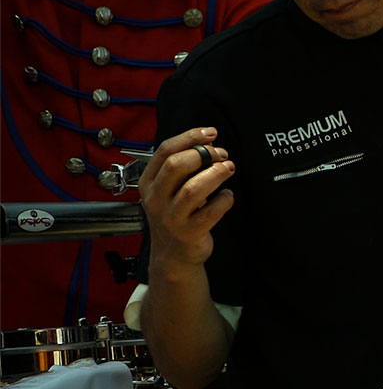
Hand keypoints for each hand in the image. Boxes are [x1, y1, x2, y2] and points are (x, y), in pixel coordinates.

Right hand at [139, 127, 234, 272]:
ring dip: (215, 174)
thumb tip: (209, 144)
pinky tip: (228, 196)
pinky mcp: (189, 233)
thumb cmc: (176, 216)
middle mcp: (155, 199)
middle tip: (222, 155)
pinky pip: (210, 212)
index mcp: (148, 183)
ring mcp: (171, 217)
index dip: (189, 138)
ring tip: (229, 168)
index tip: (210, 133)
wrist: (173, 255)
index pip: (164, 151)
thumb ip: (182, 168)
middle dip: (203, 155)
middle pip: (175, 166)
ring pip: (193, 189)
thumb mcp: (168, 190)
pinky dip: (224, 200)